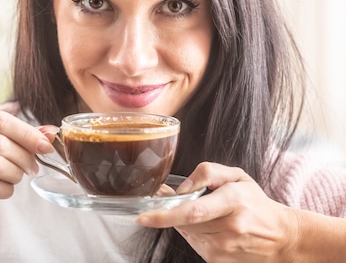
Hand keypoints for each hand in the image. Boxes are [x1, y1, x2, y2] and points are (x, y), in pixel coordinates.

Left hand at [136, 162, 299, 262]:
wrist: (283, 238)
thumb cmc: (257, 204)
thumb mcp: (238, 177)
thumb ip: (208, 172)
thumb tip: (183, 187)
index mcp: (234, 201)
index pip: (193, 211)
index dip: (164, 215)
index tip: (143, 216)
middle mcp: (230, 227)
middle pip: (185, 221)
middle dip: (171, 211)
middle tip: (169, 199)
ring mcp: (224, 248)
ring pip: (187, 232)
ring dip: (185, 221)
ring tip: (206, 213)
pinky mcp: (219, 260)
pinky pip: (194, 243)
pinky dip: (194, 233)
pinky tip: (211, 227)